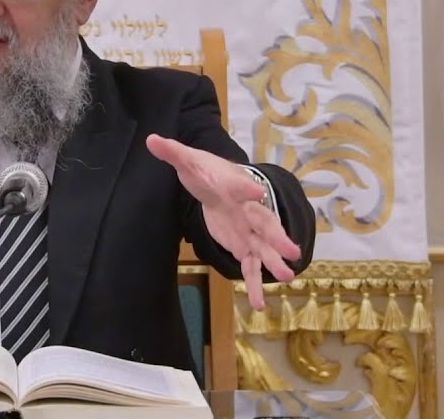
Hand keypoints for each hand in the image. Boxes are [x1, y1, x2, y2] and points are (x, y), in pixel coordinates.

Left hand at [146, 134, 300, 309]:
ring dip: (274, 262)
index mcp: (235, 186)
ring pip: (264, 248)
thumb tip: (152, 139)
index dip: (246, 188)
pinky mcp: (244, 246)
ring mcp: (249, 231)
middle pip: (265, 223)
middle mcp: (248, 210)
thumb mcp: (189, 161)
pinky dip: (254, 283)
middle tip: (292, 250)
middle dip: (277, 236)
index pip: (240, 186)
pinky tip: (258, 304)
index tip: (255, 192)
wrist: (218, 183)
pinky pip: (250, 267)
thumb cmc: (206, 171)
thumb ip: (173, 152)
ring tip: (287, 277)